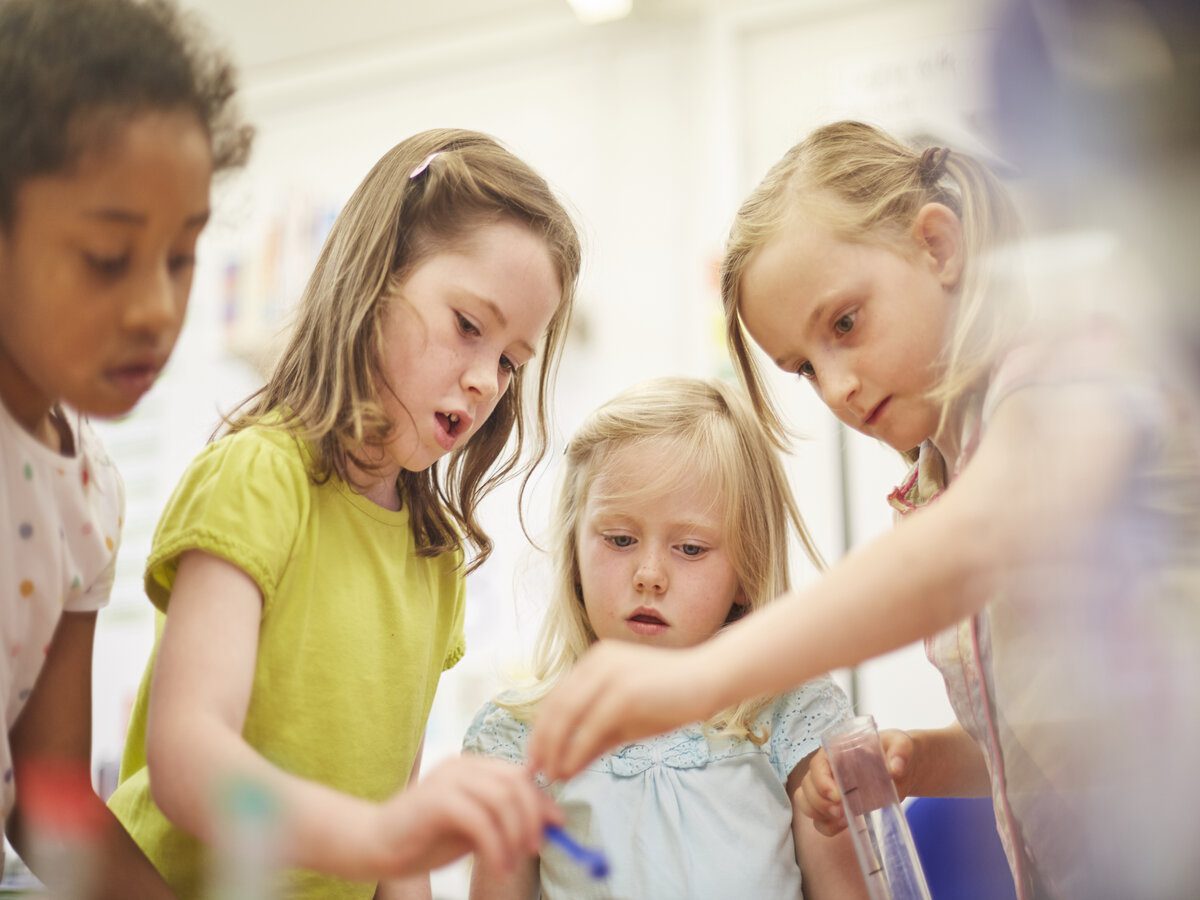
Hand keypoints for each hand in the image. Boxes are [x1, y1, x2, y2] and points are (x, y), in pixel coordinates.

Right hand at [374, 755, 560, 876]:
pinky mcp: (437, 800)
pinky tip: (496, 865)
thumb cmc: (425, 838)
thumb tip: (545, 824)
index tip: (556, 827)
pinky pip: (480, 820)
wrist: (374, 845)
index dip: (542, 800)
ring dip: (515, 834)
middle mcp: (463, 765)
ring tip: (511, 861)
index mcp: (473, 767)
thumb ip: (502, 819)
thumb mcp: (474, 827)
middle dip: (532, 817)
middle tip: (534, 848)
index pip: (519, 774)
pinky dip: (495, 845)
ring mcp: (449, 779)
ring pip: (502, 799)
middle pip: (515, 782)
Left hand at [527, 640, 718, 781]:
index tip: (535, 758)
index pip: (556, 698)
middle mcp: (597, 662)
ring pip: (567, 714)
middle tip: (536, 772)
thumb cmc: (671, 700)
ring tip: (552, 775)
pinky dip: (575, 751)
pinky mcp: (624, 691)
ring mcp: (610, 673)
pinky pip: (590, 726)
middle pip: (556, 706)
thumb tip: (563, 769)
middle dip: (542, 742)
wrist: (710, 680)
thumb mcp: (627, 722)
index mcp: (595, 662)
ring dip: (555, 749)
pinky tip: (570, 770)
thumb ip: (595, 740)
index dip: (541, 730)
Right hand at [796, 729, 914, 836]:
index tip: (838, 796)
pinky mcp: (835, 807)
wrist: (901, 769)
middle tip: (841, 812)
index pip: (817, 766)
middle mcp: (826, 770)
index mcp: (835, 751)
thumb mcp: (901, 745)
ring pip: (806, 802)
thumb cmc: (895, 750)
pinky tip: (844, 826)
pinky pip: (819, 820)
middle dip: (820, 802)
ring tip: (842, 819)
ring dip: (819, 814)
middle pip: (807, 786)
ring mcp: (827, 790)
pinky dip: (827, 826)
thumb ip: (899, 752)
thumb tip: (895, 769)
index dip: (821, 782)